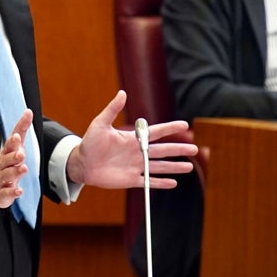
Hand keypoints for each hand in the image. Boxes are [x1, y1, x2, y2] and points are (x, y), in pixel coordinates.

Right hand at [0, 109, 32, 208]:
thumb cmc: (4, 166)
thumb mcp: (13, 148)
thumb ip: (21, 131)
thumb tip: (28, 111)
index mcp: (5, 154)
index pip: (9, 144)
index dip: (13, 141)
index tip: (16, 136)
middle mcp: (1, 165)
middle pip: (7, 160)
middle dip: (13, 156)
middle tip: (21, 154)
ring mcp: (0, 179)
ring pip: (7, 175)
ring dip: (15, 172)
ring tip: (23, 169)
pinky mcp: (1, 193)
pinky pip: (6, 193)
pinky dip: (12, 192)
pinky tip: (19, 191)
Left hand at [66, 90, 197, 189]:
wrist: (81, 164)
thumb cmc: (89, 143)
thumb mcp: (100, 124)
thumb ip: (112, 109)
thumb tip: (123, 93)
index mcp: (132, 139)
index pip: (155, 133)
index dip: (170, 128)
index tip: (184, 125)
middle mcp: (137, 153)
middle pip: (162, 150)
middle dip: (178, 149)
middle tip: (195, 149)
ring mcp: (135, 166)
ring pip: (159, 166)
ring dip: (174, 167)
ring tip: (189, 167)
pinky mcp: (130, 180)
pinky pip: (149, 181)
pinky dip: (161, 182)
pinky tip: (173, 183)